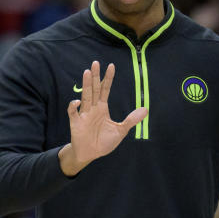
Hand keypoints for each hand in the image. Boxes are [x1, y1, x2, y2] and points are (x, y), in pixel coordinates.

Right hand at [59, 61, 147, 175]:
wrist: (90, 154)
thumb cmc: (103, 142)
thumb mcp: (120, 131)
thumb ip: (131, 120)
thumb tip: (146, 109)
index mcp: (103, 108)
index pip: (105, 89)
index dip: (108, 78)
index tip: (111, 65)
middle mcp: (93, 108)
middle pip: (94, 89)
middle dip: (95, 76)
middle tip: (95, 63)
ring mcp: (84, 115)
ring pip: (85, 96)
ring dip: (86, 85)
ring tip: (87, 72)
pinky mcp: (76, 123)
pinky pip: (73, 112)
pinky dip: (74, 106)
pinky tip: (77, 101)